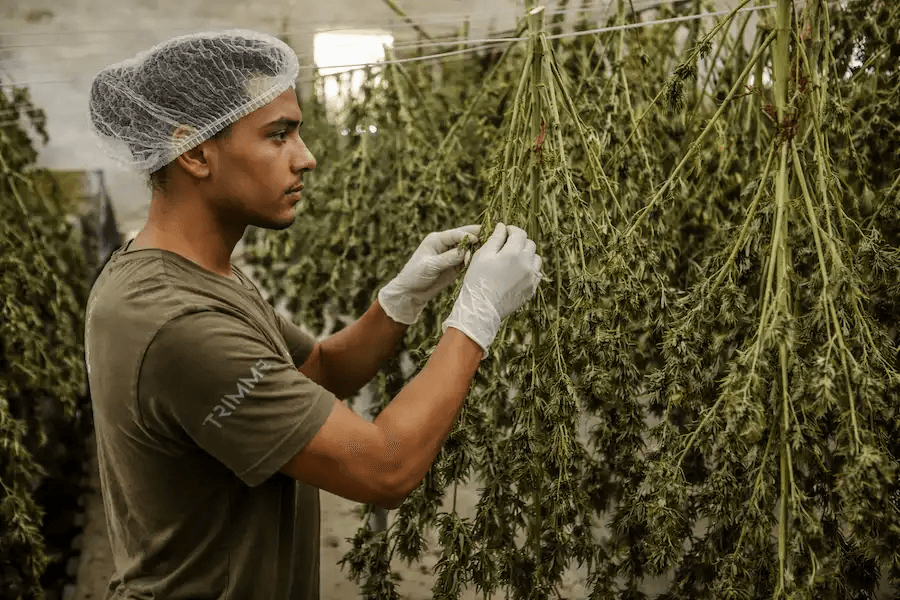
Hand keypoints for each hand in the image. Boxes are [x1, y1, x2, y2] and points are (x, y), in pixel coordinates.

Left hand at [377, 225, 481, 324]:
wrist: (410, 292)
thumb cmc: (415, 275)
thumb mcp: (431, 265)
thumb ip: (448, 258)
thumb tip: (465, 251)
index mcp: (437, 239)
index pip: (456, 233)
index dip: (468, 235)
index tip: (478, 240)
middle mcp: (445, 245)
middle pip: (465, 237)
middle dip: (477, 238)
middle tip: (492, 238)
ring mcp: (451, 255)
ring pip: (468, 249)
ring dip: (477, 250)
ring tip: (489, 252)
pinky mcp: (455, 266)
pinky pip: (467, 260)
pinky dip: (474, 260)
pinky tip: (482, 262)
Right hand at [442, 223, 542, 358]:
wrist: (482, 309)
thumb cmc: (478, 280)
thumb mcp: (482, 256)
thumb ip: (495, 238)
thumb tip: (502, 226)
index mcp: (514, 253)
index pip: (519, 233)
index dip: (511, 230)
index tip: (503, 232)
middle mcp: (527, 264)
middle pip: (530, 244)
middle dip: (519, 241)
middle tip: (507, 246)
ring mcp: (531, 278)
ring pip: (536, 259)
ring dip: (527, 255)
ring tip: (513, 260)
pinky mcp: (531, 289)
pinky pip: (536, 274)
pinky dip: (529, 270)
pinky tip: (517, 273)